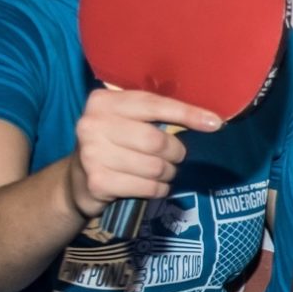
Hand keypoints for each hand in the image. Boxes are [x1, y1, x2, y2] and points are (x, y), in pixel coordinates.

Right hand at [66, 88, 220, 218]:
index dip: (187, 113)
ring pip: (155, 167)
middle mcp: (93, 124)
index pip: (154, 104)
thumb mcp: (126, 121)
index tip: (215, 123)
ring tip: (161, 172)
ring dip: (167, 174)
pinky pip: (147, 188)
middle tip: (175, 157)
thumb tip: (208, 119)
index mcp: (103, 101)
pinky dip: (158, 189)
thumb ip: (155, 115)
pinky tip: (151, 186)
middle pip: (157, 141)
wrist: (77, 179)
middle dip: (175, 153)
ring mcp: (92, 154)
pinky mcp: (97, 182)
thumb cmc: (113, 144)